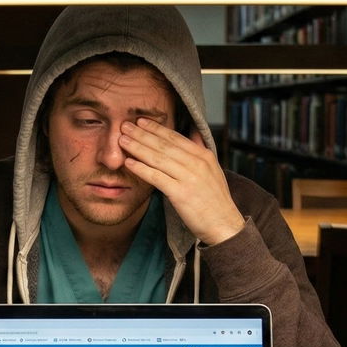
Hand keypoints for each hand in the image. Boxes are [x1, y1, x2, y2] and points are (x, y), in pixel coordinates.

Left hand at [119, 118, 244, 244]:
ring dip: (138, 148)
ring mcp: (189, 178)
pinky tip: (129, 163)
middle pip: (164, 145)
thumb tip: (193, 132)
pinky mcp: (181, 194)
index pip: (176, 138)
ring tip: (122, 141)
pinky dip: (142, 169)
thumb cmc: (215, 200)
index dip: (156, 128)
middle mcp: (197, 163)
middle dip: (142, 134)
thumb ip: (200, 150)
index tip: (141, 121)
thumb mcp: (213, 170)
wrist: (224, 225)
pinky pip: (157, 177)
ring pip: (158, 158)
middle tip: (125, 126)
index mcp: (204, 156)